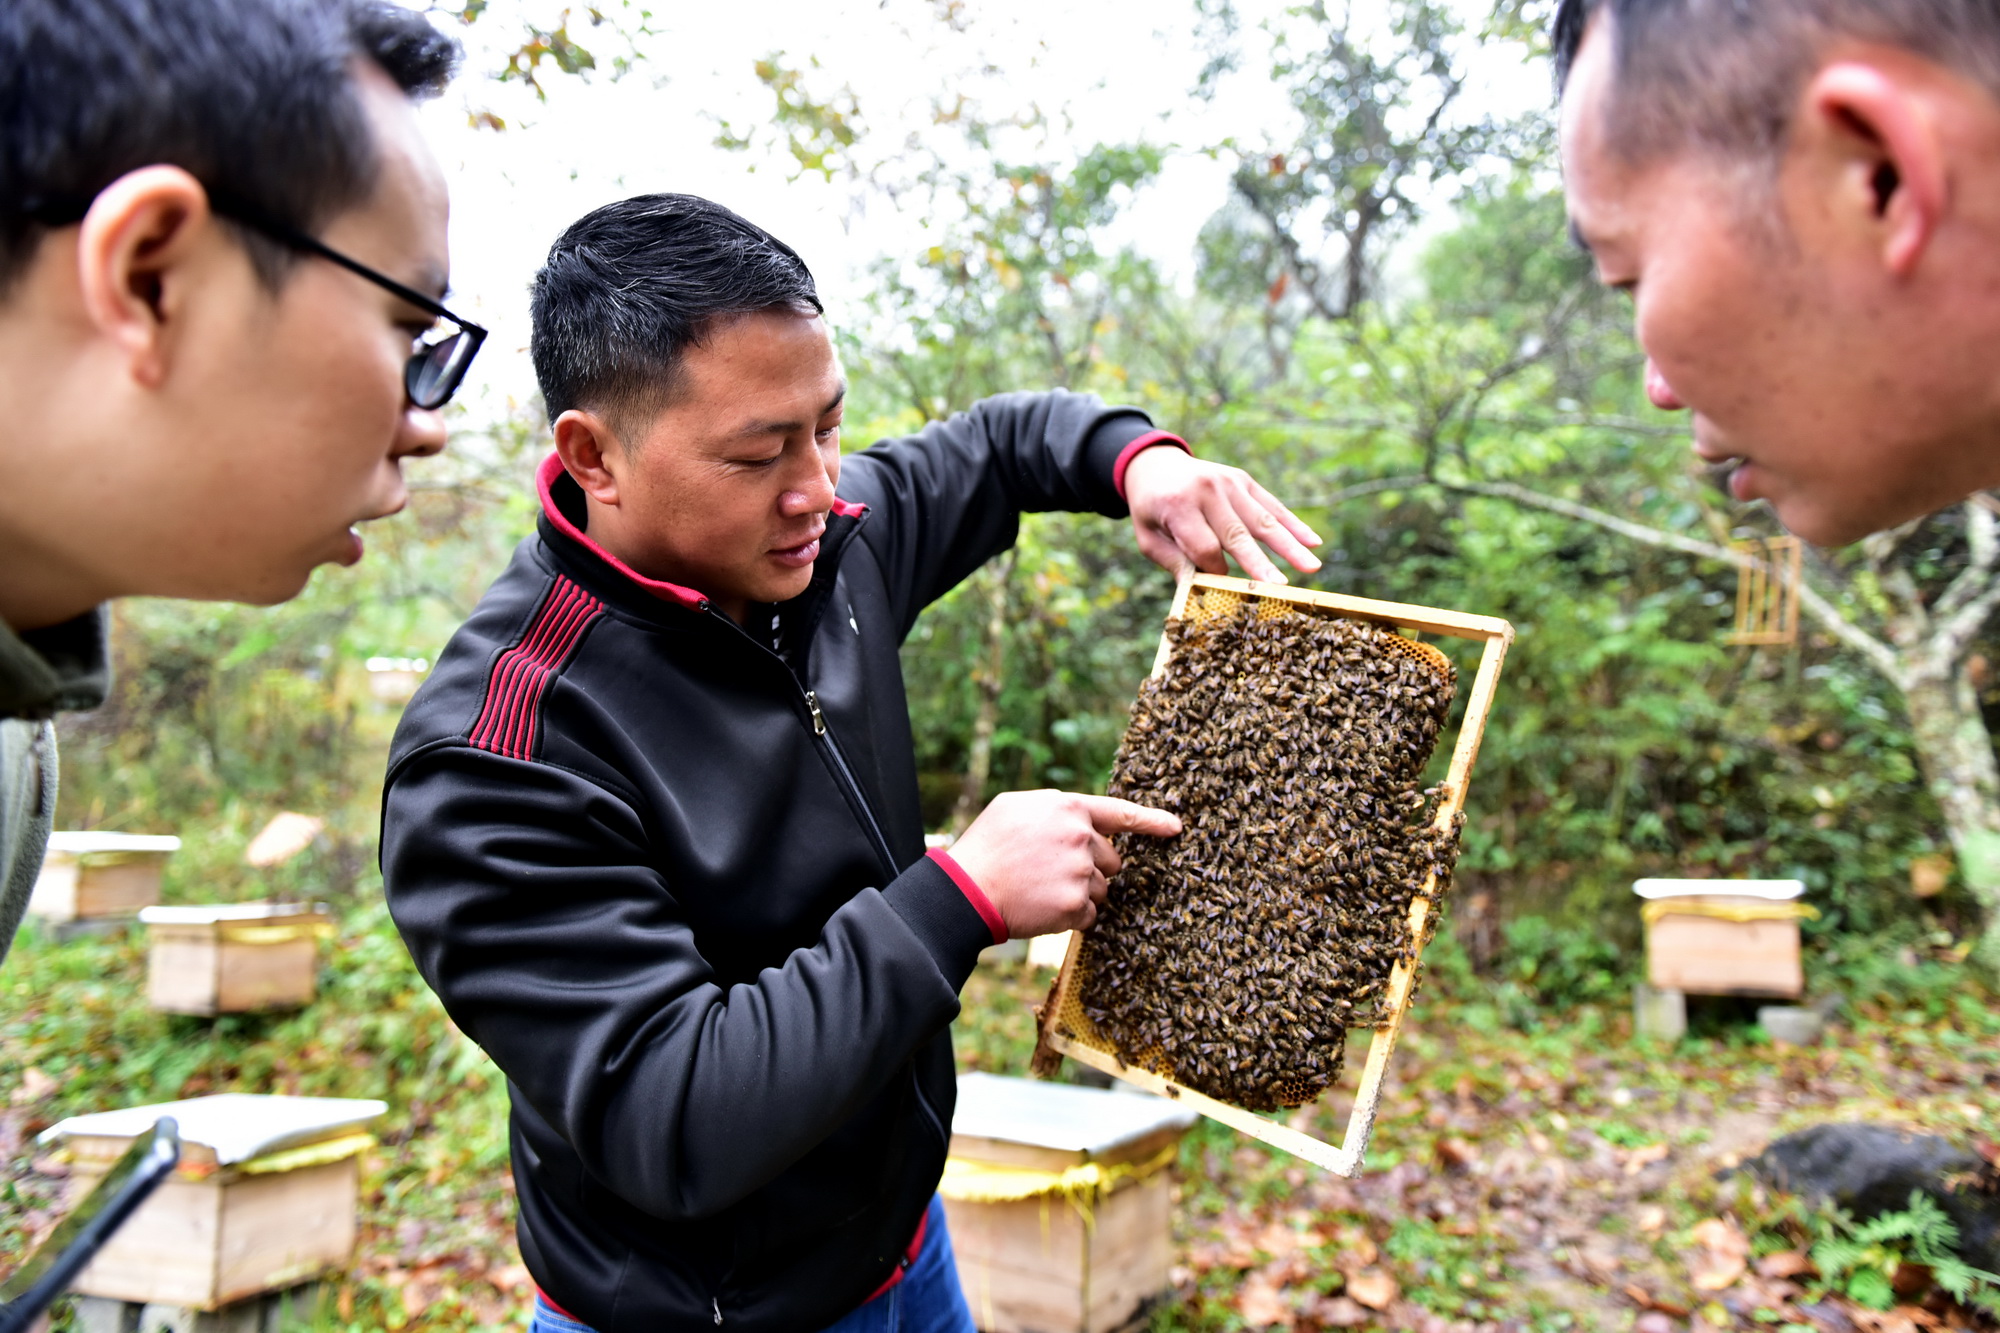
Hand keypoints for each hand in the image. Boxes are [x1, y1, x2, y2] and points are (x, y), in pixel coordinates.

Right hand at [949, 790, 1181, 938]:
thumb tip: (1078, 818)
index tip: (1175, 829)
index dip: (1151, 821)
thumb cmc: (986, 847)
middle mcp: (1081, 837)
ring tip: (1039, 889)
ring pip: (1101, 889)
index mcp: (1069, 808)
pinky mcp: (1074, 905)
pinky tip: (1041, 907)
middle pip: (1111, 860)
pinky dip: (1070, 917)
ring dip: (1078, 894)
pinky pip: (1090, 915)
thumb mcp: (1015, 807)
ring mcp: (1080, 872)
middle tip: (1048, 872)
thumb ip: (1054, 808)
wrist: (966, 889)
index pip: (1120, 813)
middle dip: (1089, 869)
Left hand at [1122, 445, 1322, 582]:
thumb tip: (1201, 591)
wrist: (1156, 465)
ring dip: (1289, 545)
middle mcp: (1207, 490)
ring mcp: (1229, 482)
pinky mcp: (1244, 480)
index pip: (1205, 546)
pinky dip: (1294, 524)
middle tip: (1282, 588)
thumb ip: (1174, 562)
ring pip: (1263, 520)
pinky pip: (1272, 505)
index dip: (1215, 570)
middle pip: (1238, 534)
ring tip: (1312, 566)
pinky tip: (1314, 542)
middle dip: (1261, 563)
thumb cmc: (1152, 510)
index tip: (1222, 585)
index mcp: (1178, 505)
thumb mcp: (1149, 537)